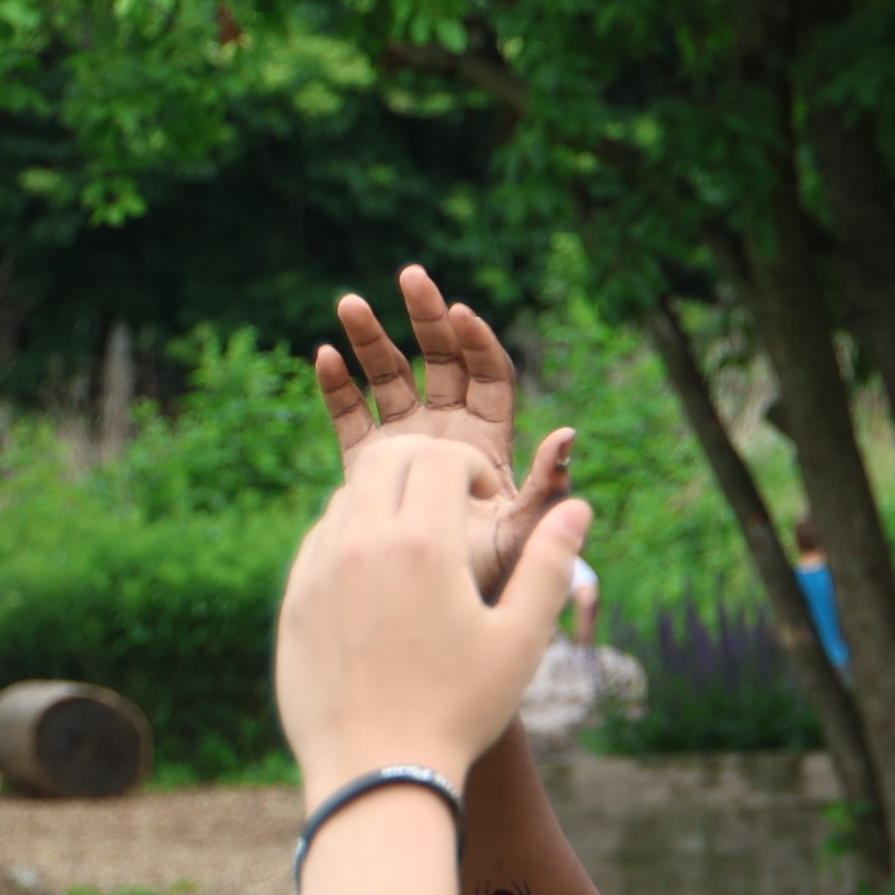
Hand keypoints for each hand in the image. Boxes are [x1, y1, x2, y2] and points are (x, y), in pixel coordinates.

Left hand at [278, 434, 584, 798]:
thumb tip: (577, 508)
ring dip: (385, 499)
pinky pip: (319, 543)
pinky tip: (380, 580)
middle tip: (451, 496)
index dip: (469, 466)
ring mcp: (318, 572)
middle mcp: (362, 545)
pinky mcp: (294, 603)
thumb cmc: (460, 711)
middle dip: (422, 462)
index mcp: (423, 546)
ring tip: (418, 543)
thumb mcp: (521, 641)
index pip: (438, 457)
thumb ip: (550, 566)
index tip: (486, 496)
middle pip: (383, 459)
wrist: (378, 773)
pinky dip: (351, 538)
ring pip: (345, 498)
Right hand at [316, 270, 582, 606]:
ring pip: (389, 379)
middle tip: (411, 276)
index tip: (461, 315)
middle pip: (439, 362)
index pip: (488, 375)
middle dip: (425, 319)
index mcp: (490, 440)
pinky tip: (324, 356)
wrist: (438, 618)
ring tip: (350, 304)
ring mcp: (406, 445)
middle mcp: (448, 433)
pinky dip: (337, 388)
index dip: (477, 343)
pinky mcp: (367, 464)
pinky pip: (349, 417)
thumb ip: (547, 487)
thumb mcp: (524, 534)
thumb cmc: (492, 582)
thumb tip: (569, 436)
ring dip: (371, 341)